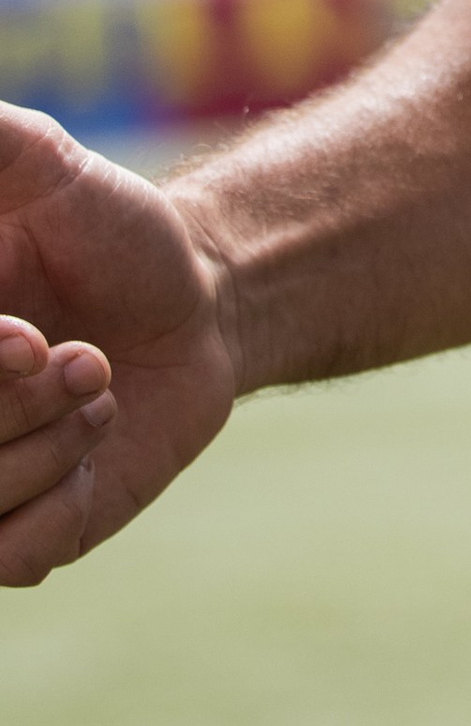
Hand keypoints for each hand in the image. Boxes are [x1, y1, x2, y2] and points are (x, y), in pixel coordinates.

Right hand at [0, 105, 237, 584]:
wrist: (196, 303)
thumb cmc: (110, 229)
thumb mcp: (44, 165)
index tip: (28, 335)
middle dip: (17, 404)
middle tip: (84, 358)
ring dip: (51, 447)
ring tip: (98, 389)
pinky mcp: (10, 538)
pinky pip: (7, 560)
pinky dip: (62, 507)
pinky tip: (93, 448)